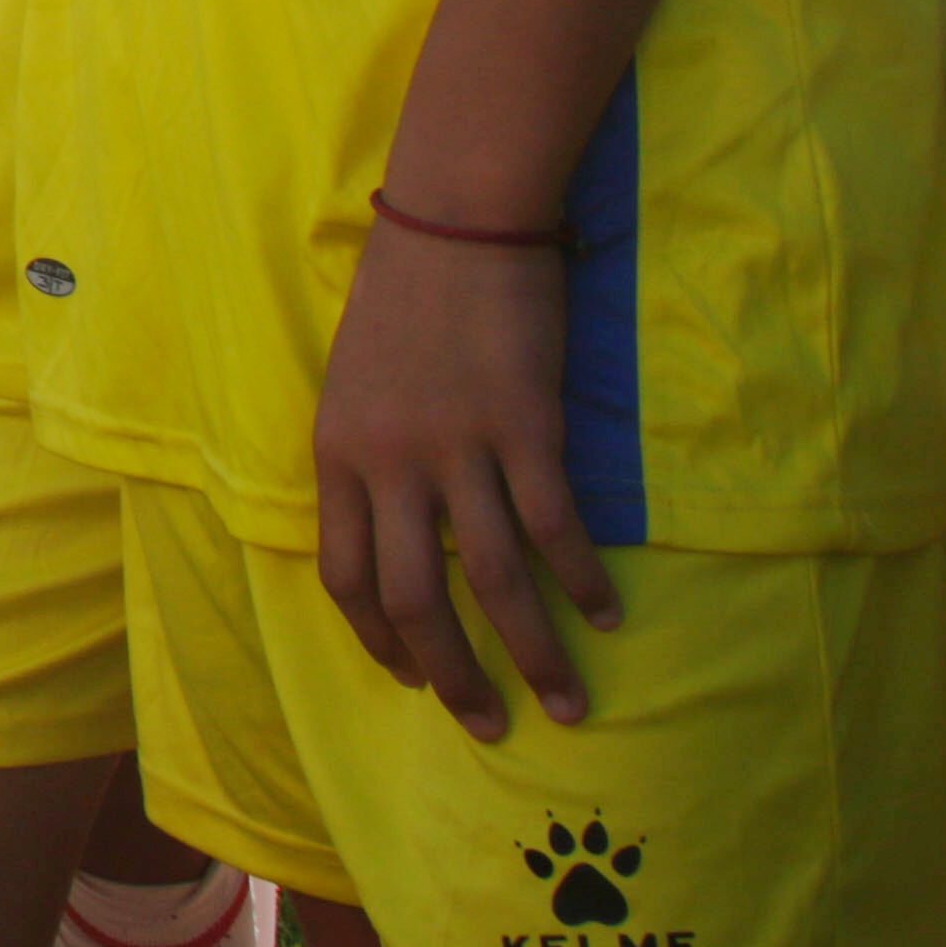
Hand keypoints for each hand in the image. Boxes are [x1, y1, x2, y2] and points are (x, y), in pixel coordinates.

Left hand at [313, 214, 615, 738]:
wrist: (457, 221)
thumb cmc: (407, 298)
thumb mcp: (355, 384)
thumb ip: (368, 460)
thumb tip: (396, 534)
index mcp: (339, 454)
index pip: (345, 576)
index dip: (379, 639)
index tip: (412, 678)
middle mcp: (390, 462)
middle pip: (415, 598)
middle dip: (454, 675)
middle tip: (488, 725)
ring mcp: (458, 446)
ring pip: (493, 579)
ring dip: (533, 651)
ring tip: (566, 702)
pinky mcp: (523, 426)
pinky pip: (554, 526)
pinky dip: (582, 579)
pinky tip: (607, 613)